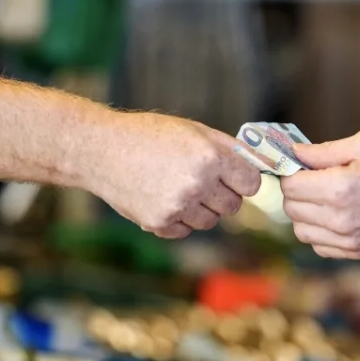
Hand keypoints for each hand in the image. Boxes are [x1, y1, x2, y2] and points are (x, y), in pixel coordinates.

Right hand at [85, 113, 260, 237]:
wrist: (101, 150)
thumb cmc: (149, 135)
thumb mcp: (193, 130)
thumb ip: (228, 148)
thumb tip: (259, 164)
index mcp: (209, 157)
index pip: (250, 184)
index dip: (243, 180)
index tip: (233, 176)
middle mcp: (196, 183)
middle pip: (233, 206)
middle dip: (223, 195)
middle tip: (203, 181)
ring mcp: (177, 206)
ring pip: (210, 221)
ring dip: (201, 209)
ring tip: (180, 187)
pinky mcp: (159, 223)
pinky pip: (185, 230)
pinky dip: (179, 219)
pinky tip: (162, 198)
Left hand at [279, 130, 359, 258]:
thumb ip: (323, 151)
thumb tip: (294, 153)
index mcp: (339, 189)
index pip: (290, 186)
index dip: (291, 172)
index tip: (300, 166)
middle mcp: (340, 219)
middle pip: (291, 208)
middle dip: (297, 191)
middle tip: (313, 178)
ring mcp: (349, 239)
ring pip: (301, 231)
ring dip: (304, 213)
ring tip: (323, 197)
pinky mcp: (358, 252)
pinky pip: (319, 246)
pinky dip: (319, 232)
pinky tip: (334, 215)